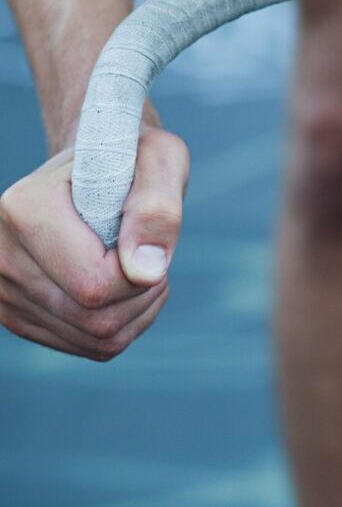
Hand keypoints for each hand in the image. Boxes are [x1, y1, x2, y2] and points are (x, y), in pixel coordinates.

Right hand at [0, 126, 187, 359]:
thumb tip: (145, 270)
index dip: (142, 272)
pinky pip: (90, 346)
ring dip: (138, 310)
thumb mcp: (161, 160)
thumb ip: (158, 209)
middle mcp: (0, 254)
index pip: (94, 285)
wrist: (98, 172)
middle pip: (96, 319)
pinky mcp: (20, 315)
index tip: (147, 236)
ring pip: (97, 339)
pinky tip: (124, 288)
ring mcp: (4, 291)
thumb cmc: (132, 161)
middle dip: (143, 294)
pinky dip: (125, 324)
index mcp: (23, 209)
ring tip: (138, 265)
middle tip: (151, 253)